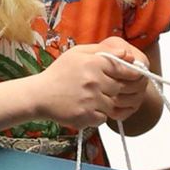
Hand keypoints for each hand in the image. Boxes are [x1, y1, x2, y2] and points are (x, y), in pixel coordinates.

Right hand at [34, 41, 149, 129]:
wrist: (39, 95)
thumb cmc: (59, 73)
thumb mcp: (78, 54)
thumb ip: (104, 51)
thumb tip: (127, 54)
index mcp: (93, 63)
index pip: (122, 69)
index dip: (129, 74)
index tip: (130, 78)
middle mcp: (93, 81)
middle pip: (119, 89)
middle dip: (112, 90)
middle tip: (100, 89)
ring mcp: (90, 100)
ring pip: (112, 105)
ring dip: (104, 104)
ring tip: (89, 99)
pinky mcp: (85, 116)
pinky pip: (102, 119)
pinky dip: (96, 116)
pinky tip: (84, 108)